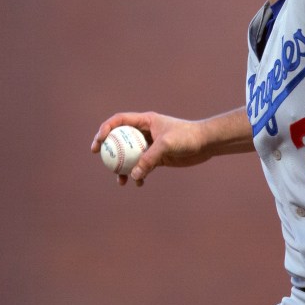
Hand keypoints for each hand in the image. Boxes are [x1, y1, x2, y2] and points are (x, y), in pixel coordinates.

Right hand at [91, 112, 210, 185]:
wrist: (206, 143)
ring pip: (130, 156)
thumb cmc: (187, 137)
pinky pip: (142, 167)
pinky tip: (139, 183)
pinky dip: (138, 175)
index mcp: (145, 121)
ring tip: (121, 180)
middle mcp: (146, 131)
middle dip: (109, 150)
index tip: (99, 143)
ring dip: (123, 168)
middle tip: (102, 160)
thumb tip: (134, 175)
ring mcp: (151, 145)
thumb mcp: (167, 145)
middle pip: (120, 139)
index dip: (105, 130)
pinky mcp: (158, 157)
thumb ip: (149, 159)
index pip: (119, 121)